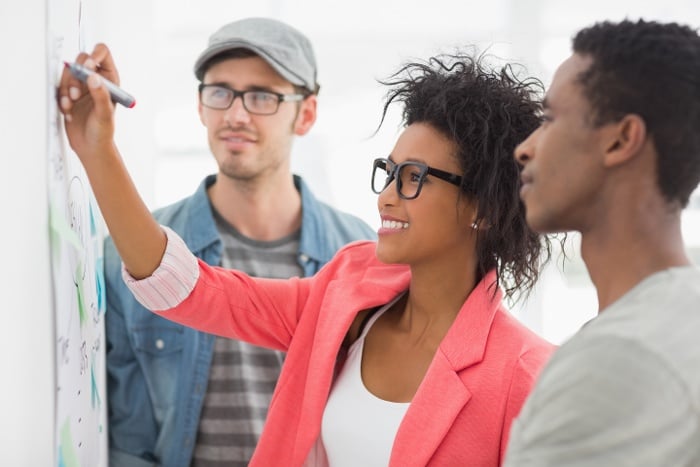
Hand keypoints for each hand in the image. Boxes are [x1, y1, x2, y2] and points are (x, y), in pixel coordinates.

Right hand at [57, 43, 119, 162]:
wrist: (90, 147)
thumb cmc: (103, 132)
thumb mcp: (104, 114)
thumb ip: (101, 95)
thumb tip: (93, 77)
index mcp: (110, 79)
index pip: (103, 54)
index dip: (94, 54)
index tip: (87, 67)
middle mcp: (95, 80)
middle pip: (81, 60)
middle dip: (75, 76)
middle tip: (76, 94)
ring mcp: (81, 86)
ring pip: (67, 73)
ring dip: (67, 89)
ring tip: (72, 105)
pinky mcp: (68, 94)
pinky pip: (59, 87)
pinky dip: (61, 99)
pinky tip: (69, 111)